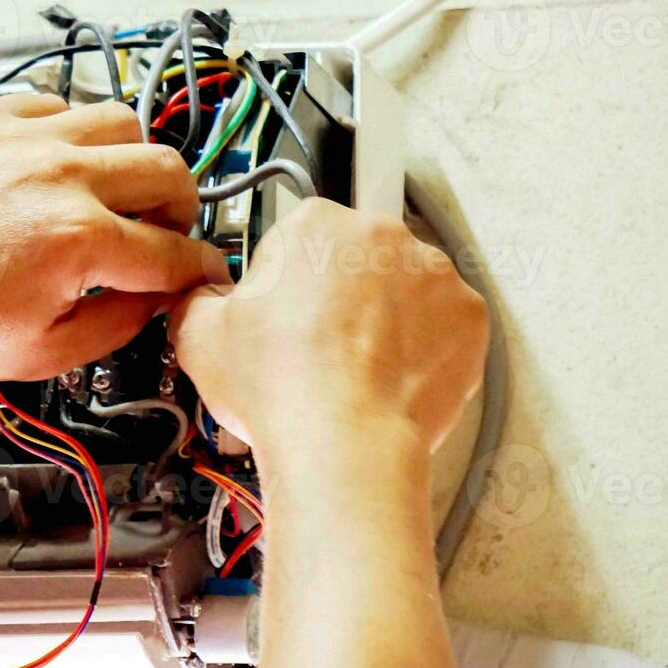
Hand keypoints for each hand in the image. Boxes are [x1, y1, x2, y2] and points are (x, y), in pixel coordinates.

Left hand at [0, 93, 229, 380]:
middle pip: (168, 171)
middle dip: (182, 209)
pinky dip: (74, 133)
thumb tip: (153, 298)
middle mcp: (59, 176)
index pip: (173, 252)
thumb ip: (117, 327)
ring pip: (122, 122)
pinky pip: (60, 104)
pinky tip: (59, 166)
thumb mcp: (39, 353)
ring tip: (116, 190)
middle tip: (165, 231)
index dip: (199, 270)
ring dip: (133, 160)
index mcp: (78, 240)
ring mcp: (23, 138)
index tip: (202, 272)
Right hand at [169, 198, 487, 477]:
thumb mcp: (198, 333)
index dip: (286, 280)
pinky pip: (445, 325)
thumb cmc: (281, 386)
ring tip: (353, 370)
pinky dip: (425, 348)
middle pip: (357, 257)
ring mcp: (434, 274)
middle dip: (341, 294)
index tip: (283, 312)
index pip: (300, 236)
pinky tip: (390, 379)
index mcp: (315, 223)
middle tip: (316, 346)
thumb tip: (202, 296)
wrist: (343, 444)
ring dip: (385, 319)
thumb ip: (199, 297)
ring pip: (405, 289)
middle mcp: (381, 235)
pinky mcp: (470, 317)